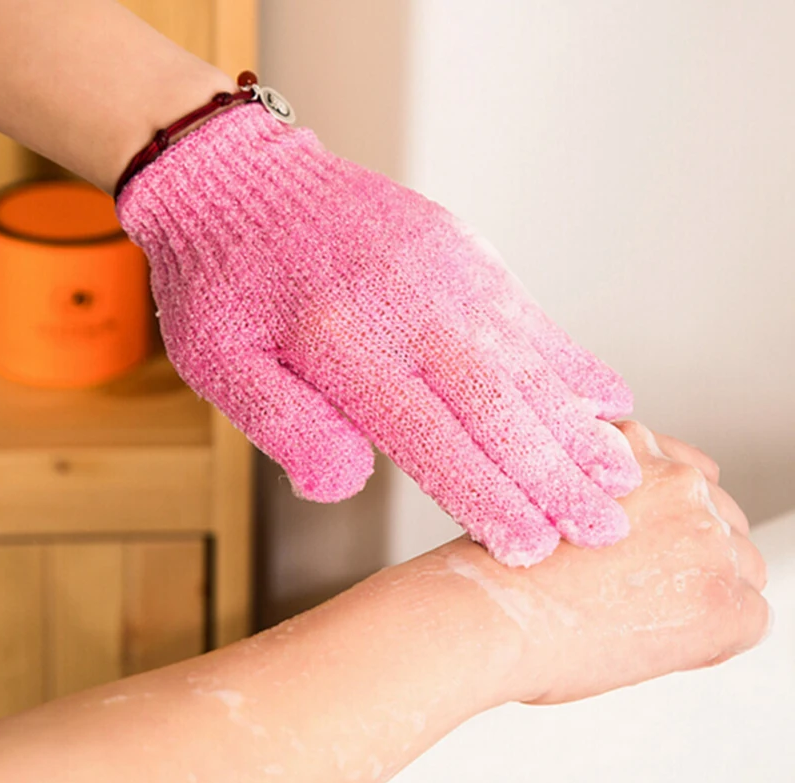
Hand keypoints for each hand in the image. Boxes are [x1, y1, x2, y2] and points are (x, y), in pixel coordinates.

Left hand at [116, 100, 640, 566]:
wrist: (240, 177)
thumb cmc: (223, 283)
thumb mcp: (217, 362)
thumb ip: (285, 425)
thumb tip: (346, 483)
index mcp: (341, 347)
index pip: (429, 438)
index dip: (484, 496)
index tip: (534, 547)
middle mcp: (408, 310)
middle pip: (496, 407)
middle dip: (555, 475)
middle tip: (606, 529)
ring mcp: (444, 274)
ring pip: (524, 364)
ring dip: (577, 425)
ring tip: (623, 474)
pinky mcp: (462, 250)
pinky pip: (527, 315)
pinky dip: (570, 361)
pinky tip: (610, 397)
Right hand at [440, 420, 769, 704]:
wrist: (493, 612)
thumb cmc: (501, 562)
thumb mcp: (549, 489)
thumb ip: (599, 487)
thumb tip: (623, 522)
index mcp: (634, 444)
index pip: (686, 475)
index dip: (665, 517)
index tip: (643, 541)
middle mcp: (680, 481)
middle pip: (716, 518)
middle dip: (685, 550)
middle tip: (636, 584)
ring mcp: (708, 537)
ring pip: (739, 565)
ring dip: (701, 589)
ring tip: (638, 614)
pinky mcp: (728, 601)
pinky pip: (747, 619)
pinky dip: (711, 636)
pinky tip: (653, 639)